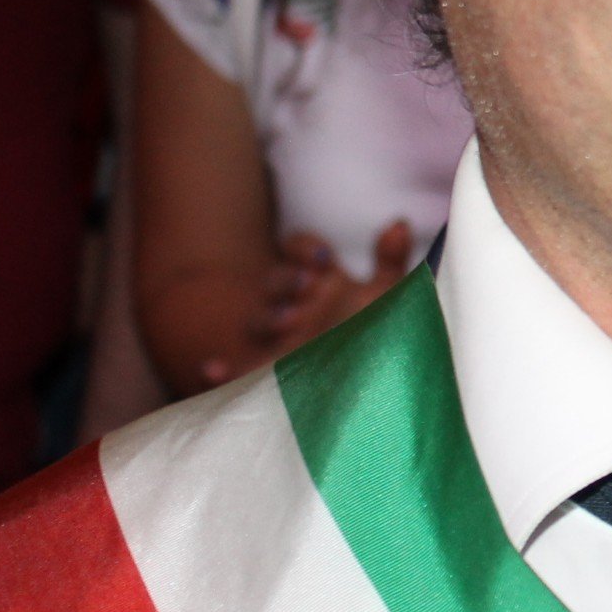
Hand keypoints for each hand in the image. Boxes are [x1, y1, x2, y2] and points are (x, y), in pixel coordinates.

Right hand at [196, 220, 414, 385]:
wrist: (362, 388)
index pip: (301, 250)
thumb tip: (400, 223)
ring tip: (287, 323)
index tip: (322, 260)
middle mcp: (294, 306)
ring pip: (258, 321)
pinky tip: (212, 368)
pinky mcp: (263, 375)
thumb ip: (390, 262)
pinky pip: (231, 371)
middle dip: (286, 281)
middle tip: (307, 288)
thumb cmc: (371, 334)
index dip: (305, 250)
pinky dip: (217, 370)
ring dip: (267, 319)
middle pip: (277, 281)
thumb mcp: (386, 298)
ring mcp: (276, 340)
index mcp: (321, 280)